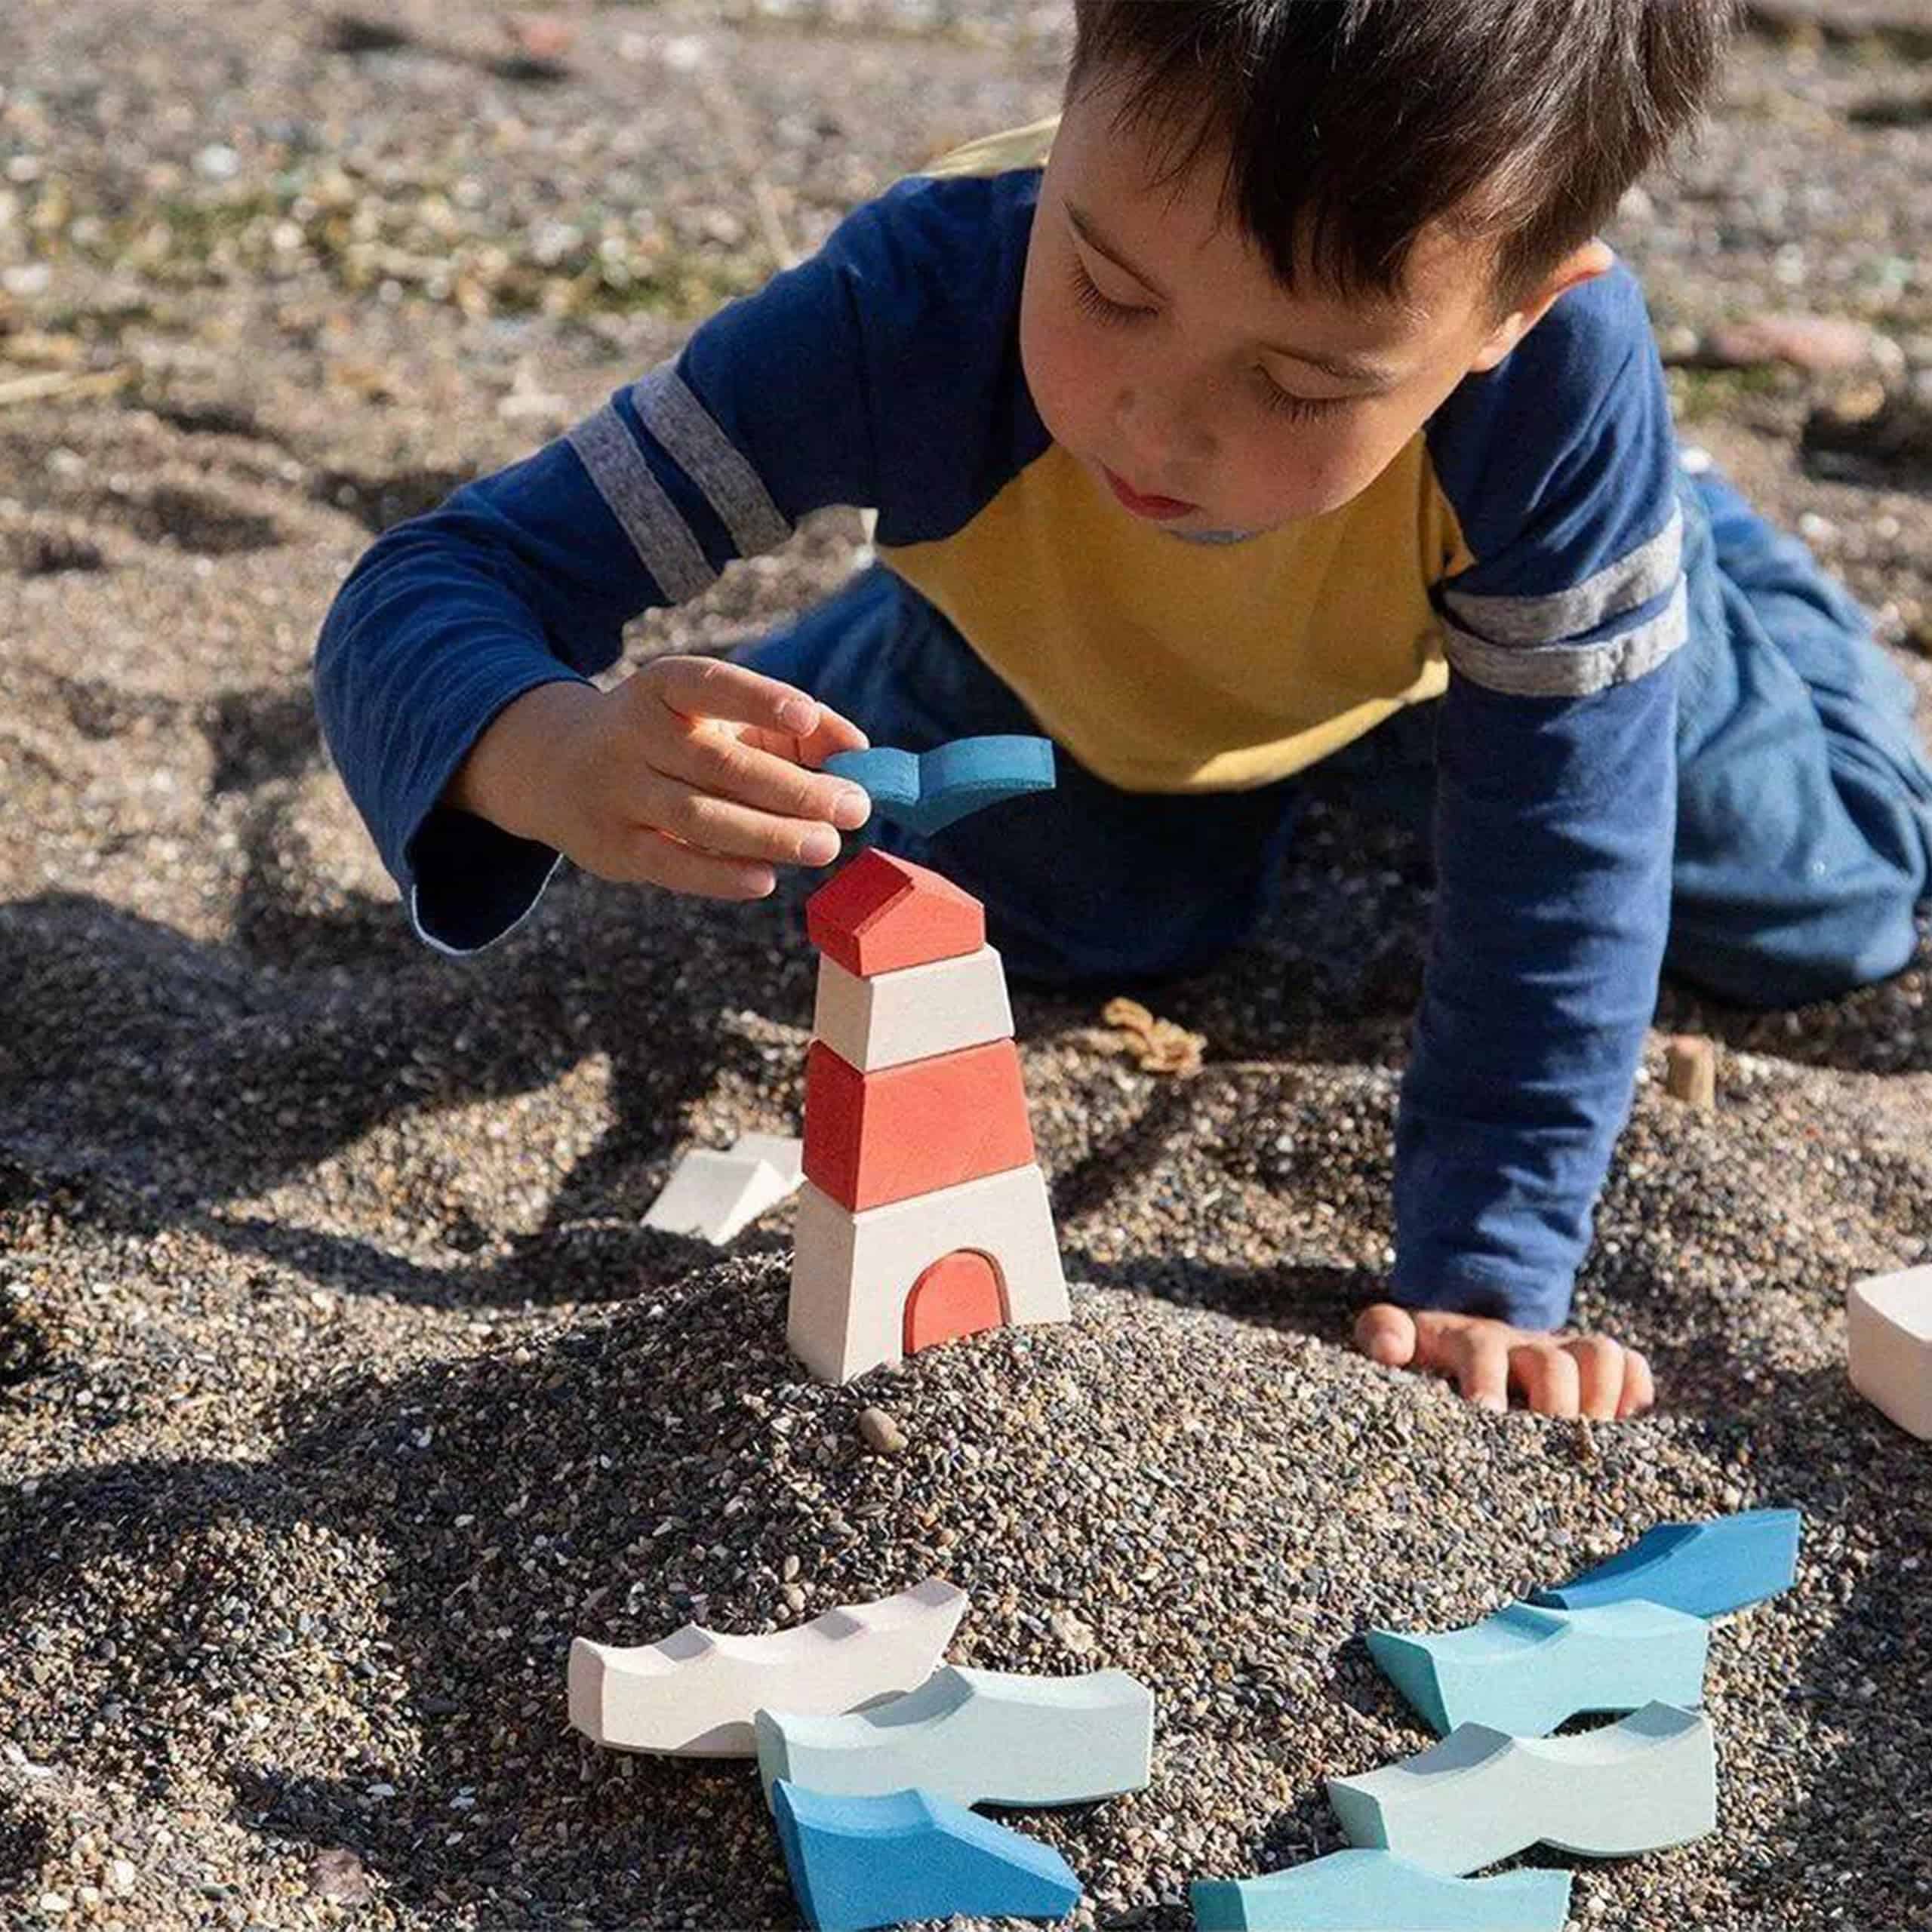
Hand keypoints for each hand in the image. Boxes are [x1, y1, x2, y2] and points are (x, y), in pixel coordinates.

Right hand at [447, 656, 871, 898]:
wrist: (560, 767)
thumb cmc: (674, 738)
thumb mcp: (719, 716)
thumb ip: (792, 728)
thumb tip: (859, 751)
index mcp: (662, 687)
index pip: (709, 684)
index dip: (757, 699)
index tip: (807, 717)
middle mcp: (633, 733)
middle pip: (717, 763)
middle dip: (793, 788)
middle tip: (854, 808)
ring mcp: (618, 792)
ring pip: (698, 816)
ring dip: (768, 835)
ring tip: (825, 846)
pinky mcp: (613, 846)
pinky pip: (670, 864)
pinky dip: (719, 875)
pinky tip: (765, 879)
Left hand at [1352, 1304, 1654, 1418]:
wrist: (1467, 1328)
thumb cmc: (1427, 1353)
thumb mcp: (1398, 1337)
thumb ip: (1384, 1332)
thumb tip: (1388, 1348)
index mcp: (1468, 1341)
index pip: (1480, 1351)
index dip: (1486, 1379)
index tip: (1486, 1414)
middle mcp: (1521, 1344)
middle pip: (1553, 1362)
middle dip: (1556, 1404)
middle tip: (1549, 1449)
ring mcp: (1562, 1352)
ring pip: (1602, 1355)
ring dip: (1602, 1398)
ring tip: (1591, 1443)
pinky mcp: (1594, 1366)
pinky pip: (1631, 1367)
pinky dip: (1633, 1394)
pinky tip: (1620, 1428)